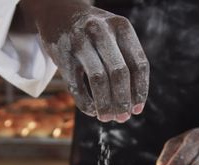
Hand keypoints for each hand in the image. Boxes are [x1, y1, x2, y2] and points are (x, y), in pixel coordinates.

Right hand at [18, 0, 148, 122]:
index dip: (140, 91)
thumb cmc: (94, 31)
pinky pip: (76, 85)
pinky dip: (86, 103)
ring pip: (99, 79)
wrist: (57, 12)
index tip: (137, 109)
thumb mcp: (114, 34)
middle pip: (119, 73)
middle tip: (123, 118)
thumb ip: (126, 60)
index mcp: (121, 27)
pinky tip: (92, 111)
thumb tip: (134, 104)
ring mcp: (80, 41)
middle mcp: (101, 31)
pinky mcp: (62, 54)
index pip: (139, 64)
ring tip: (107, 118)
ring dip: (105, 104)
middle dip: (123, 100)